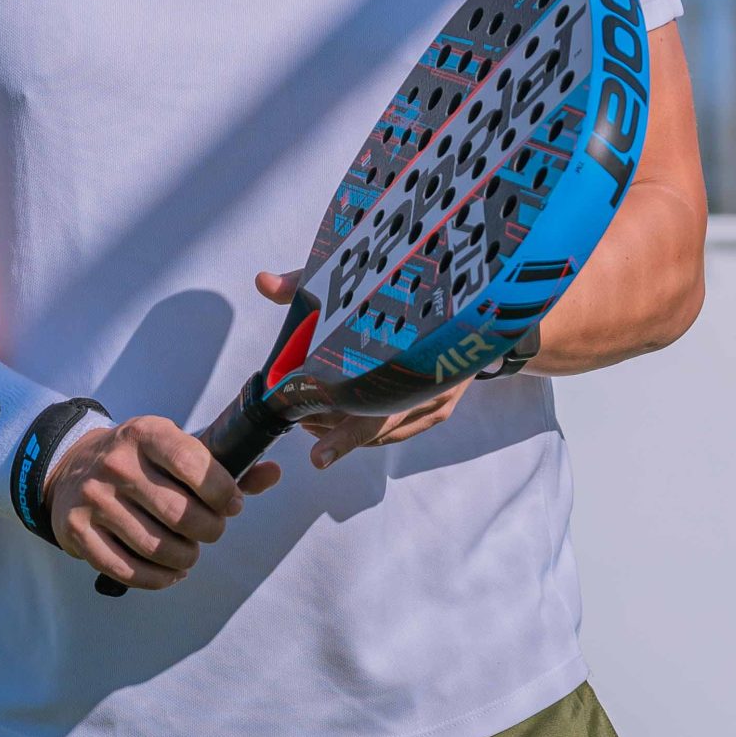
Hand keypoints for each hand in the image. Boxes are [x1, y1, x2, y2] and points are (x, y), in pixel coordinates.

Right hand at [44, 414, 282, 589]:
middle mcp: (116, 464)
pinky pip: (127, 570)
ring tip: (190, 552)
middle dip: (208, 531)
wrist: (72, 466)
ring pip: (157, 548)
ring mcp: (94, 499)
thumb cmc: (139, 460)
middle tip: (210, 531)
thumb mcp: (176, 447)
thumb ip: (227, 464)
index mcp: (145, 434)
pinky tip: (170, 571)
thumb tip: (273, 472)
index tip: (233, 505)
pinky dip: (158, 579)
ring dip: (186, 558)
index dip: (224, 493)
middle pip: (181, 515)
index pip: (195, 466)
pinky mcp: (77, 531)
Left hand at [255, 267, 472, 467]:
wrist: (471, 299)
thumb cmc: (408, 289)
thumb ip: (308, 282)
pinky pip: (398, 429)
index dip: (346, 434)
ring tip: (310, 418)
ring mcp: (436, 399)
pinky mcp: (439, 407)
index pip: (376, 406)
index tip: (318, 458)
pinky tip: (338, 417)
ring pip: (384, 431)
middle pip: (377, 425)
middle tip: (299, 421)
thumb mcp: (356, 278)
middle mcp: (430, 384)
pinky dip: (366, 427)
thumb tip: (264, 283)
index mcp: (413, 353)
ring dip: (345, 430)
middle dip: (333, 430)